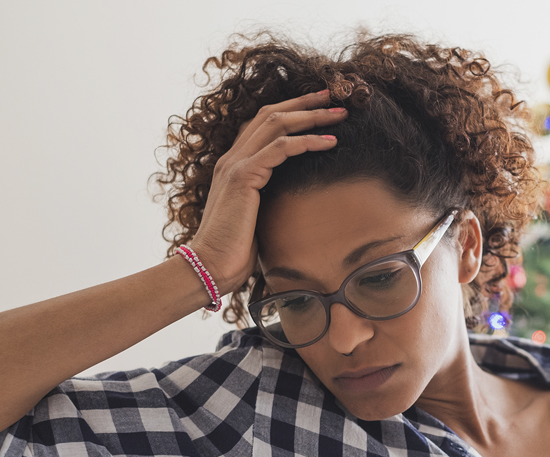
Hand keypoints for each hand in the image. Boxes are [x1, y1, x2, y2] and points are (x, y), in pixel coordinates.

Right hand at [187, 89, 346, 294]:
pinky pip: (280, 148)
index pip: (262, 124)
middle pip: (271, 114)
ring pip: (277, 124)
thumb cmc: (234, 251)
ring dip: (312, 116)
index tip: (320, 107)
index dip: (291, 111)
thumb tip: (295, 202)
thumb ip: (268, 201)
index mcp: (234, 166)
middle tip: (335, 97)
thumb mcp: (256, 219)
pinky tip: (330, 143)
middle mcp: (232, 159)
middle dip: (305, 103)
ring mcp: (235, 165)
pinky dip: (307, 141)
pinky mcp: (243, 177)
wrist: (210, 266)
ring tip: (339, 115)